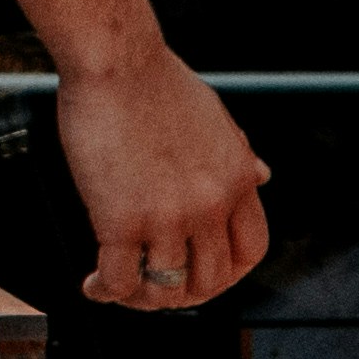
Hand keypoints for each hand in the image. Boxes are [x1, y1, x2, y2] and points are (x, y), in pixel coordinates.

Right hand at [59, 45, 271, 309]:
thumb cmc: (155, 81)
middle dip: (185, 293)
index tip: (203, 273)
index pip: (252, 251)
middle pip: (212, 280)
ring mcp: (168, 216)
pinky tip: (93, 285)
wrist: (116, 60)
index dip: (230, 273)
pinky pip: (120, 281)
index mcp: (237, 179)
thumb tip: (264, 175)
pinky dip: (106, 292)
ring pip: (166, 290)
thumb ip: (238, 154)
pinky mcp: (121, 220)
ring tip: (120, 288)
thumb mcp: (215, 117)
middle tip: (156, 286)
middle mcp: (211, 204)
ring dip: (142, 299)